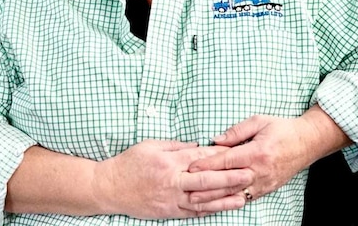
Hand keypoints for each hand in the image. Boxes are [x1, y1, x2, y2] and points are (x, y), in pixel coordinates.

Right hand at [93, 139, 248, 218]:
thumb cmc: (129, 163)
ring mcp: (171, 199)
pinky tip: (223, 208)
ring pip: (203, 200)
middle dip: (229, 177)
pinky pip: (192, 212)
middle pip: (206, 179)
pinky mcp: (168, 212)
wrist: (109, 187)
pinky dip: (209, 211)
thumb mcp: (150, 145)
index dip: (219, 156)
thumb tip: (197, 145)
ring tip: (244, 196)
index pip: (199, 158)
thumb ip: (175, 145)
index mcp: (168, 161)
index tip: (237, 153)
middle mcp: (172, 180)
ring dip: (225, 198)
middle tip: (249, 174)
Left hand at [187, 110, 347, 211]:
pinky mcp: (267, 189)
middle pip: (229, 181)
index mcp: (257, 152)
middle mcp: (260, 171)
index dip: (208, 164)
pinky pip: (246, 197)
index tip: (192, 166)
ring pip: (236, 193)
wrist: (307, 143)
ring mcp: (264, 182)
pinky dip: (230, 201)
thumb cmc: (282, 129)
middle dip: (207, 186)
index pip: (227, 160)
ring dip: (215, 198)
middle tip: (187, 189)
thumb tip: (215, 140)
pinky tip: (217, 203)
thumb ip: (236, 131)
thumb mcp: (259, 121)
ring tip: (197, 200)